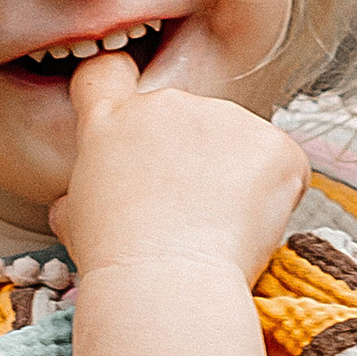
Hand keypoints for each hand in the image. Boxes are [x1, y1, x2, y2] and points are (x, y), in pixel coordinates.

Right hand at [49, 47, 309, 284]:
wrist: (166, 282)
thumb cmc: (118, 263)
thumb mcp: (78, 224)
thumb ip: (83, 198)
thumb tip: (72, 209)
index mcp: (112, 120)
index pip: (108, 73)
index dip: (121, 88)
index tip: (140, 123)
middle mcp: (167, 103)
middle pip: (188, 120)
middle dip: (195, 157)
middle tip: (189, 214)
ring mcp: (225, 116)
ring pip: (240, 145)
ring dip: (238, 178)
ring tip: (218, 229)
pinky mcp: (274, 142)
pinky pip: (283, 167)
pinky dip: (277, 196)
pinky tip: (252, 229)